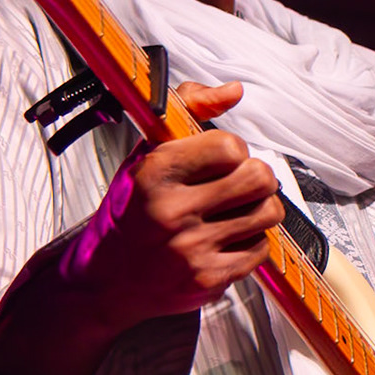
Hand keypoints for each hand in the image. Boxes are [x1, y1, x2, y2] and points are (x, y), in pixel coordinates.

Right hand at [59, 80, 284, 328]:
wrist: (107, 282)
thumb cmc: (130, 213)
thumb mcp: (146, 154)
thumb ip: (189, 110)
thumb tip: (232, 92)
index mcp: (154, 174)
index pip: (230, 146)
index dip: (232, 148)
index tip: (220, 158)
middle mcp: (173, 212)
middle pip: (259, 178)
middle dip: (254, 176)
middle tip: (235, 183)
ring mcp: (193, 250)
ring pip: (268, 212)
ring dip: (257, 209)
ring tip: (232, 211)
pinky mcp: (209, 279)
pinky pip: (261, 249)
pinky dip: (249, 242)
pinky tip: (225, 239)